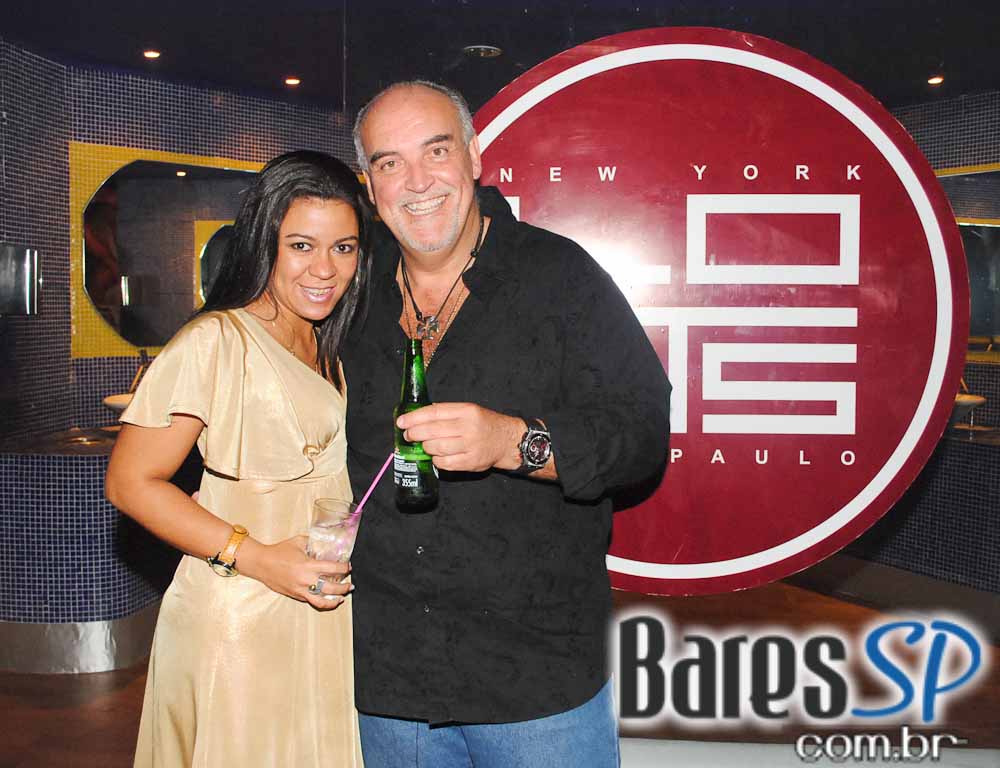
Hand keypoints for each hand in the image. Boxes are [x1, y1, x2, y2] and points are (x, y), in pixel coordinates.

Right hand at [239, 535, 351, 610]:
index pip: (334, 569)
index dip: (345, 568)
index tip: (348, 567)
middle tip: (350, 584)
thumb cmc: (279, 551)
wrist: (261, 563)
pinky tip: (327, 599)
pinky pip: (311, 601)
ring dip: (335, 600)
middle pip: (332, 588)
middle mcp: (306, 580)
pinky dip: (321, 602)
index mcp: (309, 565)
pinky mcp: (295, 595)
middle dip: (345, 587)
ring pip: (323, 601)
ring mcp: (301, 590)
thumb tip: (324, 542)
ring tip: (342, 597)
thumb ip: (313, 542)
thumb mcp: (299, 541)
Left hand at [396, 403, 522, 472]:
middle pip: (433, 431)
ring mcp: (470, 446)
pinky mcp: (471, 462)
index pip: (434, 413)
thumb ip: (446, 413)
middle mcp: (469, 427)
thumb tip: (418, 416)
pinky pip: (445, 463)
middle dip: (415, 434)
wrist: (507, 440)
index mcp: (466, 411)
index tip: (402, 422)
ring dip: (425, 447)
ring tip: (423, 445)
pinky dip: (436, 460)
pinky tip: (436, 456)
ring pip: (437, 448)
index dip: (415, 418)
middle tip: (408, 435)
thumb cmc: (484, 424)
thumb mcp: (469, 410)